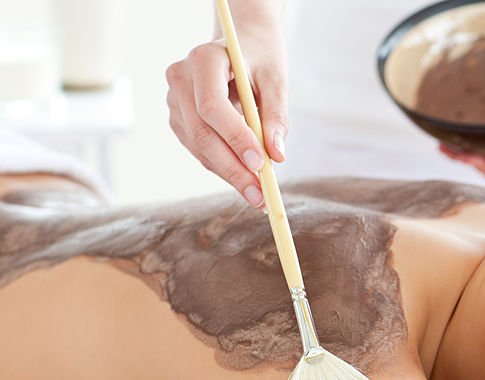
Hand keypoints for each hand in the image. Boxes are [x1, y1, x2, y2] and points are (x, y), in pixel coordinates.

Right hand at [165, 30, 288, 208]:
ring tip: (258, 195)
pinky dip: (223, 167)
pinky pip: (199, 150)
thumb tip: (276, 156)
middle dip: (233, 168)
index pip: (212, 105)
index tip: (261, 164)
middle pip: (202, 132)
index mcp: (204, 59)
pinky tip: (246, 181)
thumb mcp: (276, 81)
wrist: (241, 45)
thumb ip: (276, 117)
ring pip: (198, 147)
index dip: (235, 137)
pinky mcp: (178, 118)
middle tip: (260, 195)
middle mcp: (181, 78)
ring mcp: (174, 99)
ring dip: (229, 174)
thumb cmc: (262, 60)